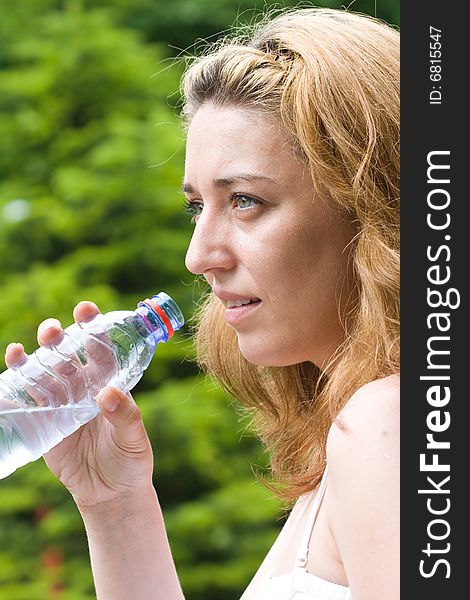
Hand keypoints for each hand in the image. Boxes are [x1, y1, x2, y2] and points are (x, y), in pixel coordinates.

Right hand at [4, 301, 154, 509]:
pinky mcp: (44, 422)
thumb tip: (108, 394)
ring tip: (18, 350)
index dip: (93, 328)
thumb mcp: (134, 438)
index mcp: (109, 384)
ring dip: (32, 359)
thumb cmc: (130, 461)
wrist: (110, 494)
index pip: (101, 351)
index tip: (85, 309)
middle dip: (57, 339)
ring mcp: (62, 404)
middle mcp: (84, 389)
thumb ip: (125, 415)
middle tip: (51, 331)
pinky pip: (28, 401)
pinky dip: (16, 386)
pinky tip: (9, 372)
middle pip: (67, 357)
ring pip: (44, 374)